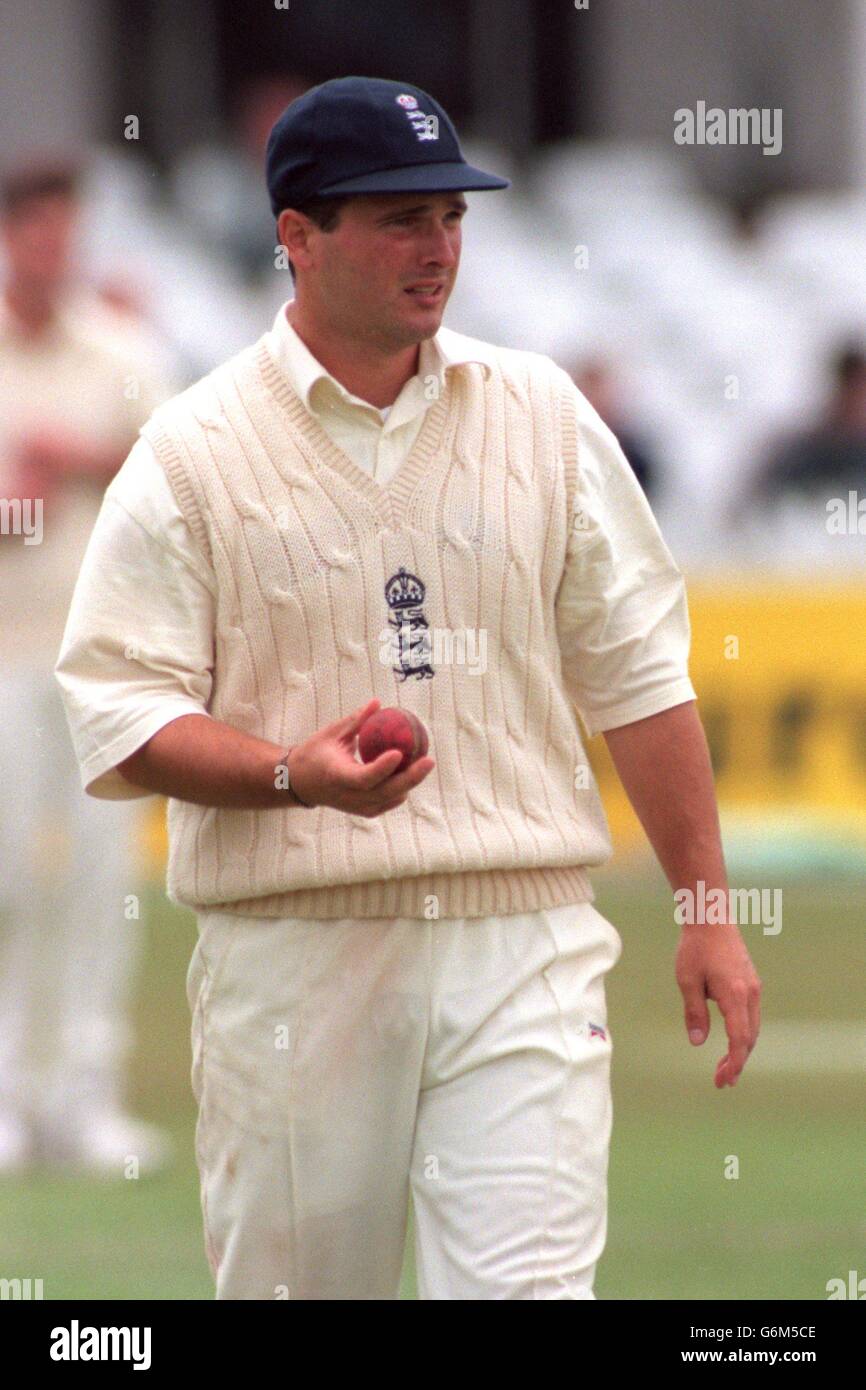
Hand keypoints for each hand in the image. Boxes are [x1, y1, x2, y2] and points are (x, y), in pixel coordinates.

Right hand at [287, 697, 434, 816]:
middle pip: (384, 792)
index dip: (382, 768)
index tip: (399, 752)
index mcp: (336, 775)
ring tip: (424, 763)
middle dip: (410, 778)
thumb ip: (356, 720)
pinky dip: (400, 792)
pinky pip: (387, 804)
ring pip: (389, 799)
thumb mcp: (332, 733)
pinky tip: (410, 776)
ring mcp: (356, 806)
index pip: (363, 777)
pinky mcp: (362, 811)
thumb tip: (378, 702)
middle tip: (428, 760)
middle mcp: (347, 795)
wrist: (299, 782)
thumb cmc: (315, 753)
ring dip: (409, 783)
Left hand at [675, 921, 761, 1087]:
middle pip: (749, 1038)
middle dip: (737, 1062)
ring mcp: (754, 988)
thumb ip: (694, 1012)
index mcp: (735, 995)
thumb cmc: (695, 947)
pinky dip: (743, 1033)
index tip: (722, 1080)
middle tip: (721, 1082)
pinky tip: (731, 1041)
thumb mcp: (687, 981)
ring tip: (726, 1068)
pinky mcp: (751, 983)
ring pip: (752, 1027)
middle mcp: (750, 994)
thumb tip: (698, 1043)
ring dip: (741, 1049)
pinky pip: (751, 1016)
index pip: (739, 1039)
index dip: (733, 1063)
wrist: (711, 917)